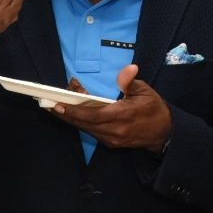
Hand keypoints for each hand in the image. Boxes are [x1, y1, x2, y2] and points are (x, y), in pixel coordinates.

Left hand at [51, 65, 173, 151]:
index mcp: (122, 116)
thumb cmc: (153, 109)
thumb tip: (128, 69)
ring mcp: (112, 139)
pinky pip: (92, 132)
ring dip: (72, 119)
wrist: (164, 133)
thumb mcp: (145, 92)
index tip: (58, 105)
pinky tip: (75, 114)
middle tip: (49, 106)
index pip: (92, 115)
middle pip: (84, 124)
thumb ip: (131, 82)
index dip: (73, 111)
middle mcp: (114, 131)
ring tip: (58, 108)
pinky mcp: (111, 143)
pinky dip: (82, 123)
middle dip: (65, 115)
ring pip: (86, 129)